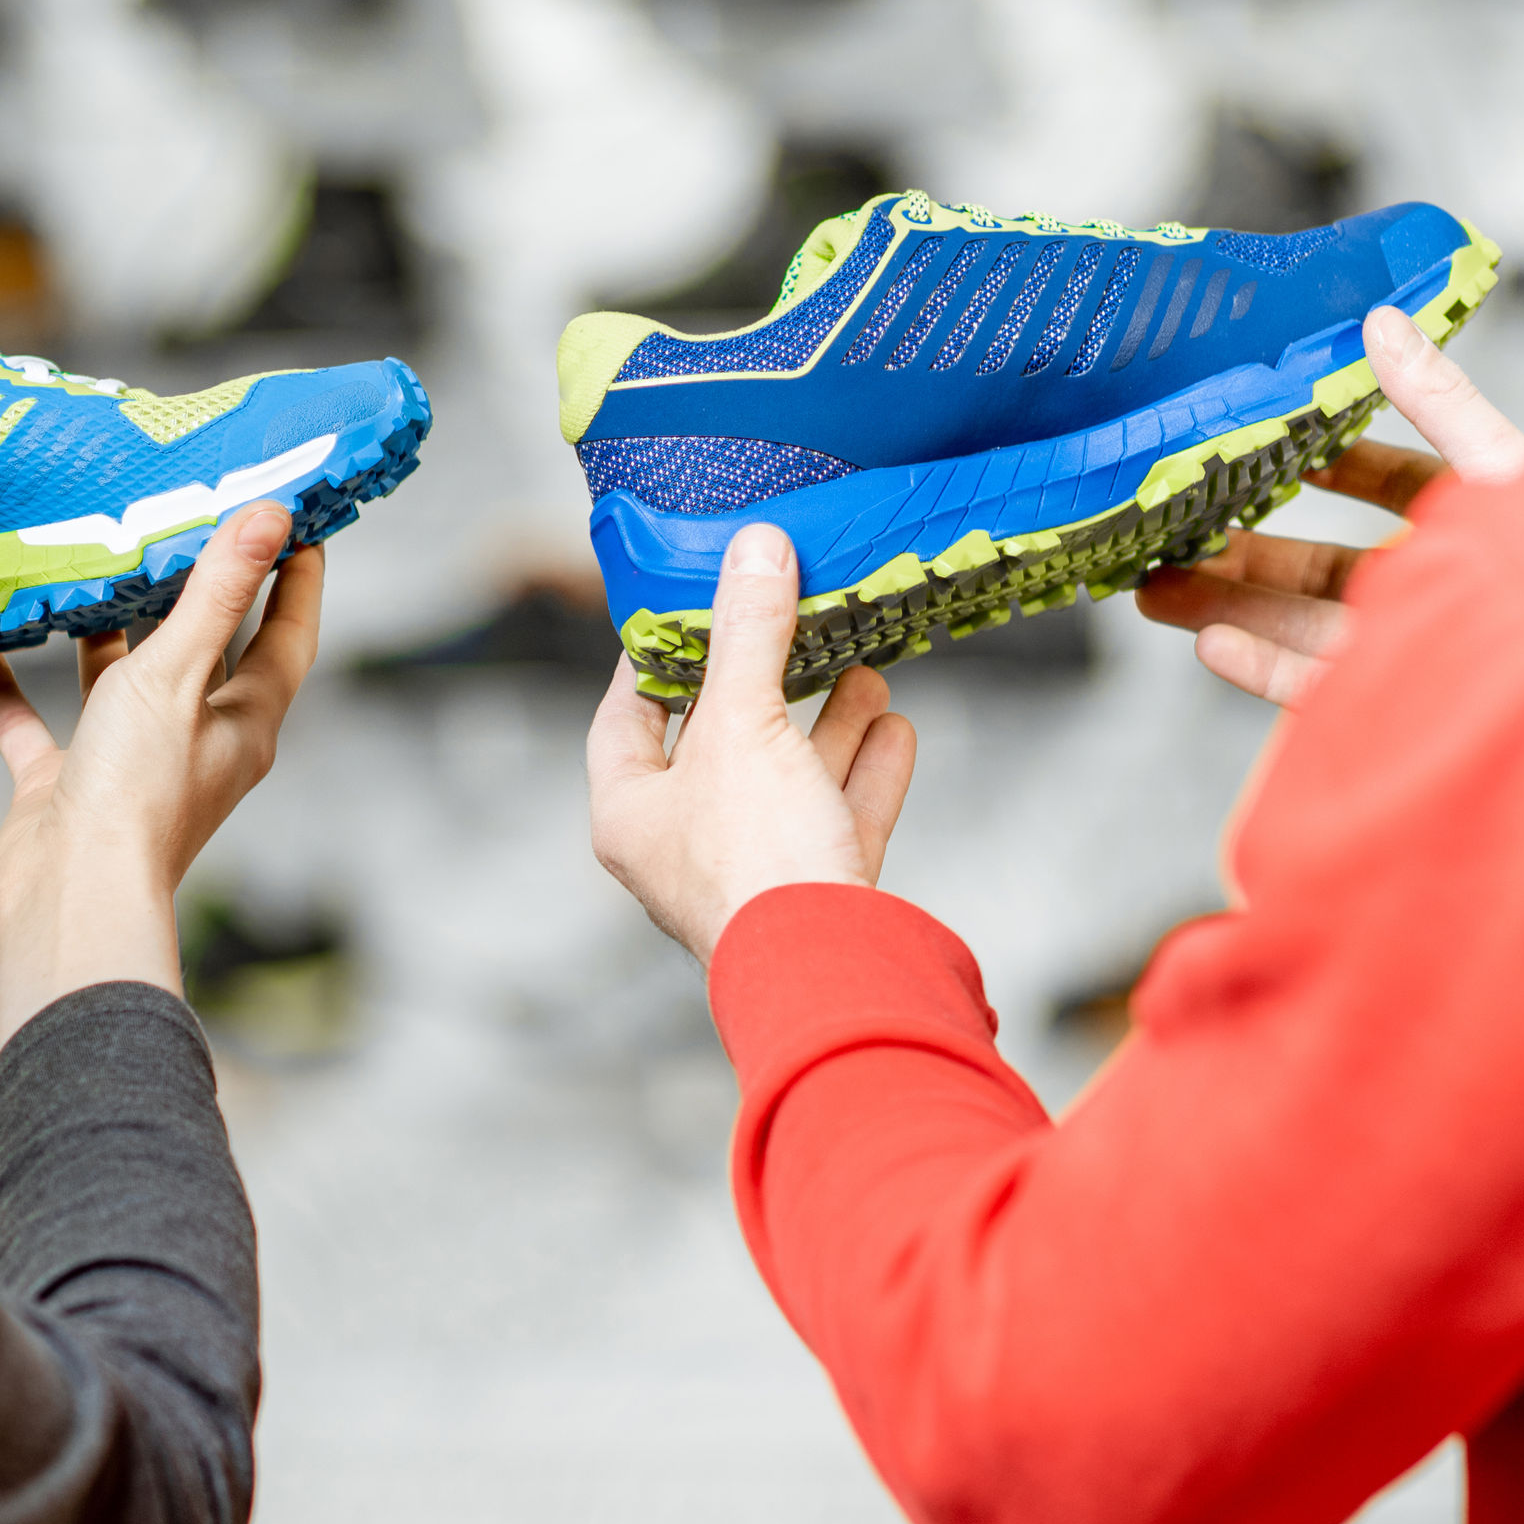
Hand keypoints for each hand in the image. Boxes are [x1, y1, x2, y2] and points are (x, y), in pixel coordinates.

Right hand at [0, 502, 323, 1044]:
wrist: (68, 895)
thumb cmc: (137, 794)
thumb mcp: (177, 674)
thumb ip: (217, 595)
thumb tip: (270, 519)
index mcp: (242, 723)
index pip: (286, 637)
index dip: (296, 580)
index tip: (299, 524)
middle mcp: (192, 743)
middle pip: (203, 654)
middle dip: (194, 594)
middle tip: (183, 523)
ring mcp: (128, 766)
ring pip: (118, 685)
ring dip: (103, 636)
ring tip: (84, 571)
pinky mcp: (66, 786)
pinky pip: (39, 728)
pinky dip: (14, 692)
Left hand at [587, 522, 917, 962]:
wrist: (832, 975)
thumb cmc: (756, 857)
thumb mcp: (743, 723)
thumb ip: (750, 633)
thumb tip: (756, 547)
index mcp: (633, 812)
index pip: (626, 715)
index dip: (655, 655)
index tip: (689, 603)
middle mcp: (685, 846)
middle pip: (722, 743)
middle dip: (768, 682)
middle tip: (794, 623)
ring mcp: (755, 873)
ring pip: (790, 780)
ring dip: (830, 723)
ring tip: (862, 668)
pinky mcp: (818, 893)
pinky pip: (840, 819)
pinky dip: (868, 773)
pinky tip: (897, 728)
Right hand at [1134, 304, 1523, 705]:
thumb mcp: (1504, 468)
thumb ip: (1442, 400)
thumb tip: (1378, 320)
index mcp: (1481, 524)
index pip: (1392, 484)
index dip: (1324, 462)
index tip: (1256, 439)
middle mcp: (1446, 590)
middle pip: (1326, 565)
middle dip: (1241, 548)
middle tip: (1166, 529)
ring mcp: (1421, 651)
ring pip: (1307, 626)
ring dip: (1230, 607)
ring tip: (1152, 588)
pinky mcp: (1405, 710)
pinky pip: (1324, 690)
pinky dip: (1265, 670)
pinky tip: (1213, 644)